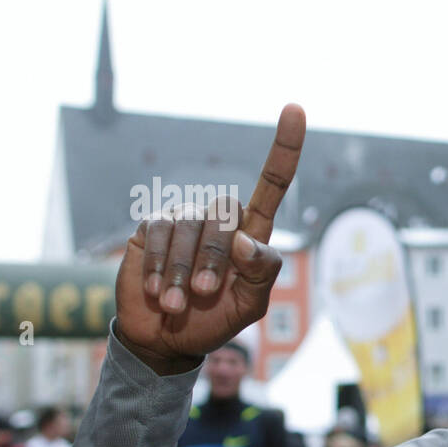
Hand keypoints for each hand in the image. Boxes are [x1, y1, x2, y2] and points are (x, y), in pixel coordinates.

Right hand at [115, 105, 304, 371]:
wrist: (166, 338)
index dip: (284, 150)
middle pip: (225, 215)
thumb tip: (245, 239)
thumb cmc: (214, 320)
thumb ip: (261, 273)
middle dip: (215, 259)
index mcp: (251, 234)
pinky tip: (159, 293)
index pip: (271, 187)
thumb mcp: (249, 306)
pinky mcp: (152, 227)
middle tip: (205, 295)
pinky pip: (159, 235)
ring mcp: (184, 220)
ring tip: (178, 304)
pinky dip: (160, 269)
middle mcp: (218, 219)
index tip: (295, 109)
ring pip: (190, 226)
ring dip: (184, 271)